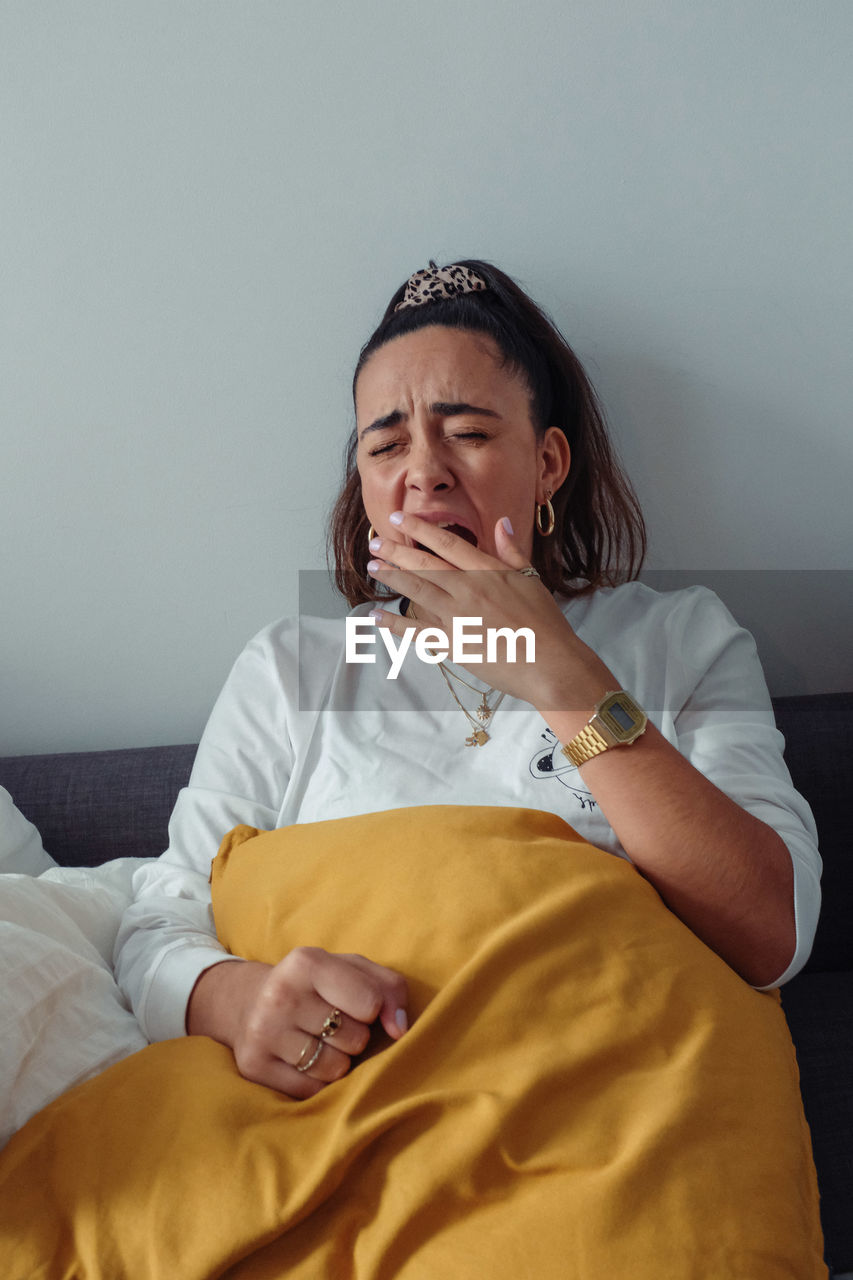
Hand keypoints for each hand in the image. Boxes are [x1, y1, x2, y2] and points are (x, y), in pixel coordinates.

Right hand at [187, 947, 408, 1099]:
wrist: (249, 1002)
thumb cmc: (317, 986)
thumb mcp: (352, 971)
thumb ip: (389, 989)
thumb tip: (400, 1029)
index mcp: (307, 962)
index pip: (370, 1004)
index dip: (375, 1011)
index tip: (363, 1008)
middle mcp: (281, 994)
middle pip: (355, 1039)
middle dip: (354, 1036)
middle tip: (333, 1025)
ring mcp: (263, 1031)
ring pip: (334, 1069)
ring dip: (337, 1062)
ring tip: (318, 1042)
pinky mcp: (254, 1065)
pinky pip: (312, 1091)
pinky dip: (316, 1081)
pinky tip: (302, 1060)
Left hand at [367, 511, 613, 713]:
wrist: (550, 664)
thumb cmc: (545, 623)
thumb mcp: (531, 579)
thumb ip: (511, 551)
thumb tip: (501, 522)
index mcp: (488, 572)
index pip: (448, 544)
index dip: (421, 529)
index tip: (401, 519)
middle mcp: (469, 591)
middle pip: (425, 565)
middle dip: (397, 552)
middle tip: (375, 544)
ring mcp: (458, 618)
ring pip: (417, 591)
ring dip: (392, 578)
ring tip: (373, 568)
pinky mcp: (453, 645)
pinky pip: (417, 632)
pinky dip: (395, 623)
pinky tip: (377, 616)